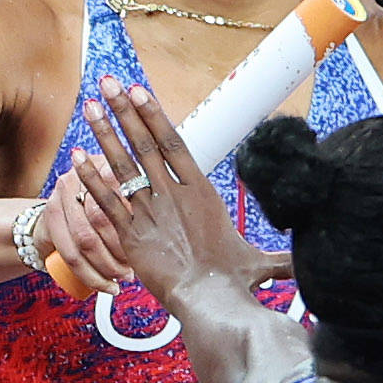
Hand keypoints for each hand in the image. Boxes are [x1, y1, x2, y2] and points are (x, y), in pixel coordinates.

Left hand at [40, 84, 273, 320]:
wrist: (210, 301)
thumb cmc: (235, 282)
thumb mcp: (261, 262)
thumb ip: (280, 258)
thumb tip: (305, 264)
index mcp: (201, 191)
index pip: (173, 142)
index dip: (154, 115)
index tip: (138, 91)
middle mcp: (173, 194)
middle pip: (144, 143)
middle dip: (124, 110)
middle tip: (108, 82)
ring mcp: (150, 212)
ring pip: (122, 165)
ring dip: (105, 133)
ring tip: (90, 105)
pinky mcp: (131, 234)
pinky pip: (107, 200)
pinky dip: (91, 178)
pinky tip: (77, 156)